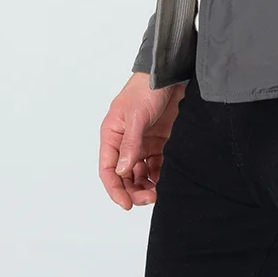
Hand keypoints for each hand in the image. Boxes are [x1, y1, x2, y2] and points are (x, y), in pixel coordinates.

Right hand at [99, 72, 185, 209]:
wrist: (169, 73)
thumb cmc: (146, 88)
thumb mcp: (136, 115)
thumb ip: (130, 144)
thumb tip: (122, 171)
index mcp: (112, 134)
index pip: (108, 169)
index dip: (115, 189)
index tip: (127, 204)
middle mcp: (125, 142)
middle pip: (124, 175)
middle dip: (133, 190)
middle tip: (149, 197)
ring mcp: (142, 142)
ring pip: (140, 173)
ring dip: (146, 185)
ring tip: (158, 191)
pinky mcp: (159, 141)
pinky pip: (156, 164)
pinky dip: (159, 174)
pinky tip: (165, 178)